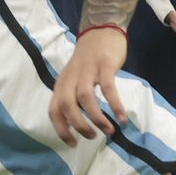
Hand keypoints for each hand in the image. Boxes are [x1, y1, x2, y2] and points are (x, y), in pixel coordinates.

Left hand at [50, 25, 127, 145]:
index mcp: (62, 83)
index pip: (53, 110)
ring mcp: (88, 70)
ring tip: (109, 130)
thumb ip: (73, 96)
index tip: (73, 144)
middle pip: (67, 105)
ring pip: (86, 98)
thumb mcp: (74, 77)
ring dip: (97, 118)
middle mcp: (71, 78)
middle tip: (92, 137)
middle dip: (78, 126)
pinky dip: (115, 105)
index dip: (61, 129)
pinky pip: (108, 88)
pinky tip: (122, 117)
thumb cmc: (88, 59)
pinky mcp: (104, 65)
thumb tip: (78, 124)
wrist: (101, 30)